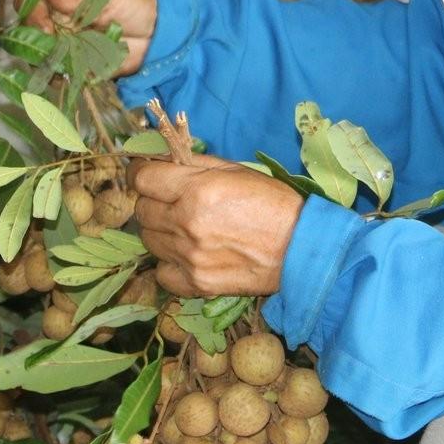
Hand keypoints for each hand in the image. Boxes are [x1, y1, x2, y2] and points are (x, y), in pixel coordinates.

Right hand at [32, 0, 157, 75]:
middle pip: (28, 27)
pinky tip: (66, 78)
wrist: (161, 30)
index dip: (30, 8)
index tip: (44, 22)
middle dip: (36, 39)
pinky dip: (59, 77)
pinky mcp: (76, 62)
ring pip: (39, 52)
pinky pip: (59, 72)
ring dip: (44, 60)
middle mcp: (57, 15)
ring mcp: (65, 40)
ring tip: (60, 65)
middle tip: (54, 46)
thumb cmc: (137, 1)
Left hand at [133, 155, 304, 297]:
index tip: (147, 172)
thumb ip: (195, 165)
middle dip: (154, 201)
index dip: (141, 172)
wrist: (302, 249)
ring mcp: (189, 257)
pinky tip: (188, 254)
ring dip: (161, 231)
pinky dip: (169, 262)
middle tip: (174, 200)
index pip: (142, 179)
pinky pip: (161, 272)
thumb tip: (162, 160)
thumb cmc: (274, 204)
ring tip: (185, 228)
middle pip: (142, 210)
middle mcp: (187, 224)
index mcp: (197, 191)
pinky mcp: (196, 284)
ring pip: (148, 240)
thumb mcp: (237, 170)